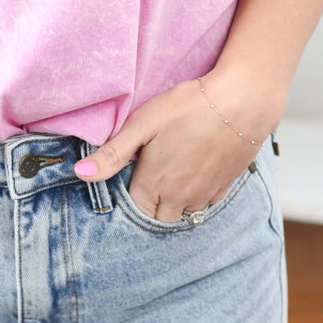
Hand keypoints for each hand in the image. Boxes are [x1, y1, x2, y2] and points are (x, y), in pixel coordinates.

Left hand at [74, 77, 282, 220]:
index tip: (128, 180)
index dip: (128, 199)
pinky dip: (197, 195)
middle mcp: (179, 197)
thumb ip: (112, 153)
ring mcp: (204, 194)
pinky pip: (205, 202)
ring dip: (173, 203)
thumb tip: (80, 173)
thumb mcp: (143, 124)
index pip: (134, 211)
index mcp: (154, 184)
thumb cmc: (190, 108)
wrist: (242, 104)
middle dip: (150, 207)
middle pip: (158, 218)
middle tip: (147, 180)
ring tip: (170, 176)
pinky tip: (194, 172)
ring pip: (183, 214)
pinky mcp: (224, 185)